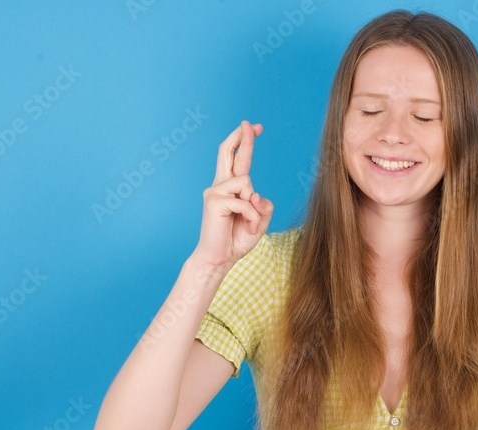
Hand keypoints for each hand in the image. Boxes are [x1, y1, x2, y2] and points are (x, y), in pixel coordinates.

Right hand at [194, 120, 273, 269]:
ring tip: (249, 223)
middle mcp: (220, 185)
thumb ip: (263, 205)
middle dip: (241, 137)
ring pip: (246, 182)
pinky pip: (244, 201)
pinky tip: (246, 226)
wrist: (220, 258)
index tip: (255, 127)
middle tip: (250, 124)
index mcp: (231, 188)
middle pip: (227, 152)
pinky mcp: (214, 201)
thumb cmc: (237, 239)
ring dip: (254, 206)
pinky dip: (251, 216)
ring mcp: (215, 192)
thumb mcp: (259, 220)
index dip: (245, 141)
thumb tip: (255, 194)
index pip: (237, 159)